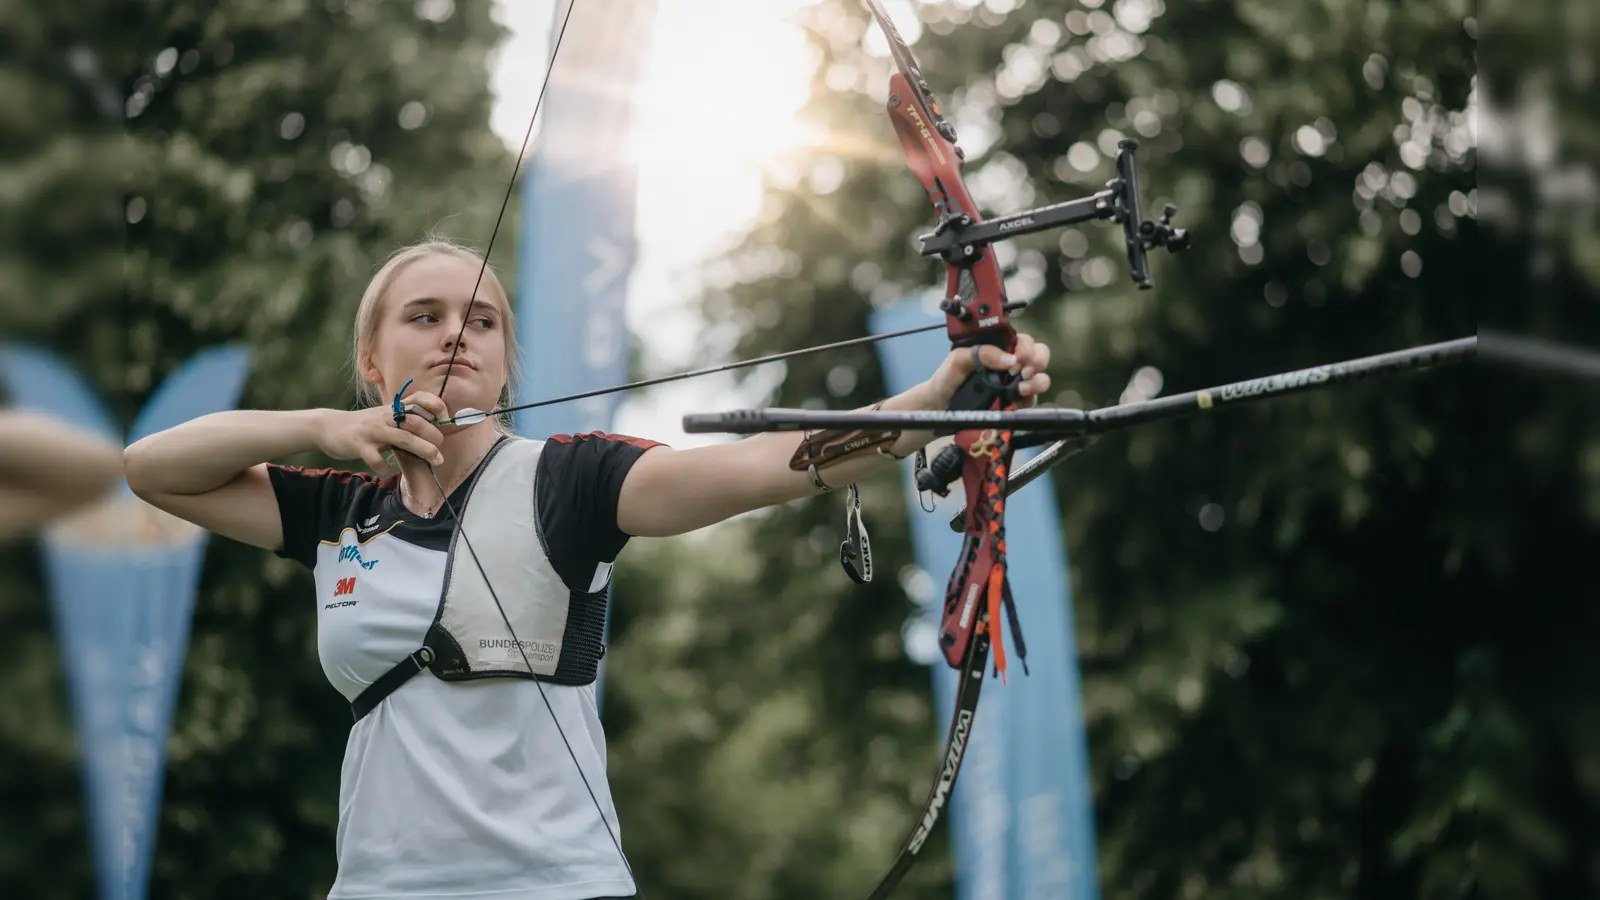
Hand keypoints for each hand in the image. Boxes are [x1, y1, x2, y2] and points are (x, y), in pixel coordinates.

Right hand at [315, 392, 447, 474]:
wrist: (328, 427)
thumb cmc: (363, 426)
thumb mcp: (385, 420)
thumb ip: (404, 425)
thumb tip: (432, 433)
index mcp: (393, 409)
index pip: (418, 398)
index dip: (435, 405)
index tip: (445, 418)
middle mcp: (385, 416)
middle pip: (416, 421)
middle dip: (433, 434)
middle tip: (440, 450)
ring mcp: (372, 430)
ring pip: (402, 438)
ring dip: (422, 449)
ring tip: (435, 460)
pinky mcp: (359, 444)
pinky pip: (376, 458)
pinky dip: (384, 466)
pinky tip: (387, 470)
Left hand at [924, 331, 1051, 408]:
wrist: (939, 407)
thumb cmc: (947, 378)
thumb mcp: (958, 359)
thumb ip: (981, 353)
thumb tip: (1009, 359)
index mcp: (999, 348)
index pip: (1023, 340)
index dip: (1025, 346)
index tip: (1018, 356)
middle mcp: (1010, 364)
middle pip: (1039, 355)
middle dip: (1037, 360)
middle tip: (1023, 370)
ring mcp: (1014, 384)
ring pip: (1041, 377)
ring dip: (1037, 381)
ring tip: (1022, 387)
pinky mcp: (1015, 404)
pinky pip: (1032, 400)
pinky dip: (1031, 398)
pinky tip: (1018, 399)